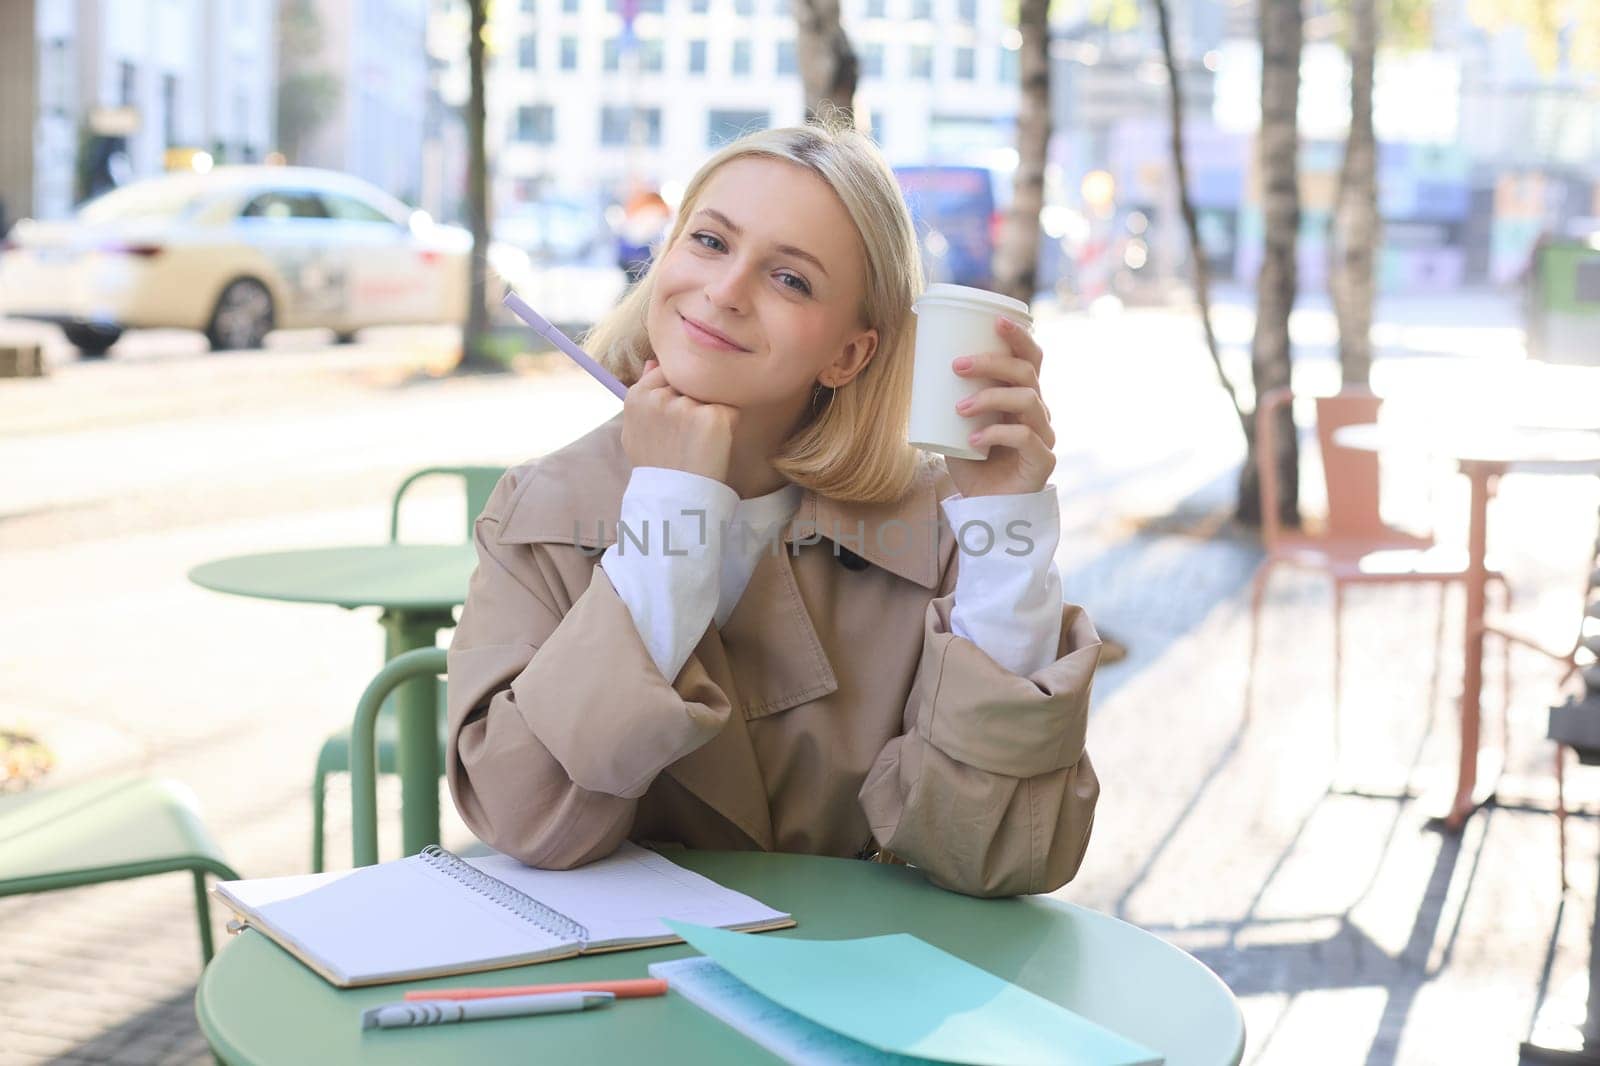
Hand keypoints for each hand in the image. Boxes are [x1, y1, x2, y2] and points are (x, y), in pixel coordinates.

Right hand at [621, 359, 739, 483]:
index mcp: (636, 396)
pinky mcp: (712, 417)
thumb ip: (644, 393)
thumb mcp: (636, 429)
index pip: (666, 371)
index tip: (678, 419)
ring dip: (711, 412)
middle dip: (695, 399)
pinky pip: (730, 408)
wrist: (674, 500)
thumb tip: (653, 361)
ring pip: (710, 394)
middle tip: (688, 434)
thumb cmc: (657, 465)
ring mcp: (685, 405)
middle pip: (691, 381)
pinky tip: (713, 445)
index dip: (677, 392)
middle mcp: (658, 396)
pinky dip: (728, 425)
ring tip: (699, 442)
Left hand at [944, 317, 1055, 497]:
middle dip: (992, 362)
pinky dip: (995, 434)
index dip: (1018, 336)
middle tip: (958, 365)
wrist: (986, 507)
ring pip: (1027, 400)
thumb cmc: (973, 462)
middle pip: (1027, 372)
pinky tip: (973, 440)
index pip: (1031, 358)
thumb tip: (919, 367)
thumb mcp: (955, 425)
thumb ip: (948, 399)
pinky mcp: (1043, 461)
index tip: (995, 320)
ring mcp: (1044, 435)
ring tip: (959, 408)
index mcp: (1022, 395)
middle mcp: (1038, 411)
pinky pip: (1024, 437)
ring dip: (989, 397)